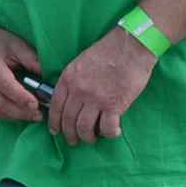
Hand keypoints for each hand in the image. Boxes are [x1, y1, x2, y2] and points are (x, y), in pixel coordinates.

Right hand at [0, 19, 47, 125]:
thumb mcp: (15, 44)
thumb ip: (32, 60)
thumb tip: (48, 78)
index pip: (6, 86)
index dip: (22, 98)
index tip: (37, 104)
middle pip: (1, 103)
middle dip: (22, 112)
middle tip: (40, 115)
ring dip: (15, 116)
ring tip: (33, 116)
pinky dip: (7, 115)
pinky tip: (20, 113)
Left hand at [51, 24, 156, 144]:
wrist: (130, 46)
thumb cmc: (108, 51)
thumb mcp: (81, 62)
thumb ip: (73, 80)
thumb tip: (71, 98)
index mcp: (68, 79)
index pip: (55, 107)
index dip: (55, 122)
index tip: (56, 131)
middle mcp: (78, 91)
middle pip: (68, 121)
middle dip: (70, 135)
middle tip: (74, 141)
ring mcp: (95, 99)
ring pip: (84, 128)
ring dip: (87, 137)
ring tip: (92, 138)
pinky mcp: (114, 105)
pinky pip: (107, 128)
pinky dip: (109, 134)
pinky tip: (113, 132)